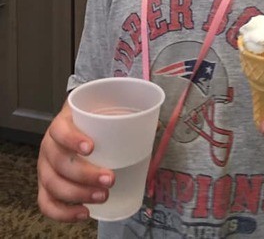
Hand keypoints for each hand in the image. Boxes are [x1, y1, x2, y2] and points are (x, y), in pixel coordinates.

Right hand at [37, 101, 114, 221]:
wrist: (76, 126)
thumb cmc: (92, 121)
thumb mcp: (104, 112)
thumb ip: (123, 115)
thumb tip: (155, 126)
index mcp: (61, 124)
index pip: (60, 131)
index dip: (72, 140)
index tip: (91, 147)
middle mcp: (48, 146)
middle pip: (60, 162)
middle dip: (85, 174)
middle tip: (110, 178)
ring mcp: (44, 168)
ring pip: (53, 184)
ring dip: (78, 194)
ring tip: (103, 196)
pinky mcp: (45, 187)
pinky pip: (47, 203)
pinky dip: (63, 213)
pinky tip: (84, 213)